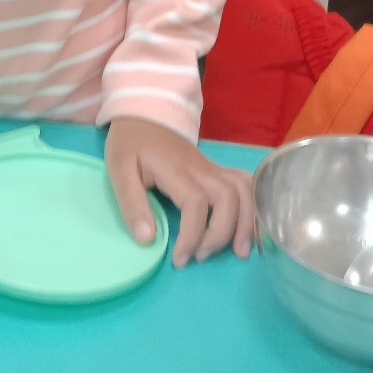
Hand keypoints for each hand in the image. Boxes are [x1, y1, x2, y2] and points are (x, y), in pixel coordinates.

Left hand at [105, 117, 253, 267]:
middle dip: (221, 233)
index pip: (196, 204)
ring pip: (243, 190)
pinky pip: (245, 184)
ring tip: (238, 251)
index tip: (179, 259)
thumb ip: (132, 203)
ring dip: (246, 222)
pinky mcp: (216, 170)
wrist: (145, 112)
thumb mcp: (119, 170)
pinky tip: (249, 228)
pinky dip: (253, 205)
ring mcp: (212, 168)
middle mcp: (201, 168)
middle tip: (201, 256)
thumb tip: (147, 239)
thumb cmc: (131, 143)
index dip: (192, 236)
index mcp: (176, 169)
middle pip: (228, 198)